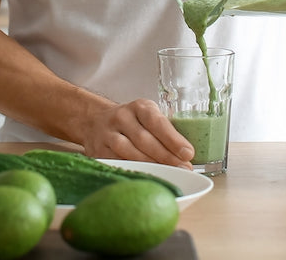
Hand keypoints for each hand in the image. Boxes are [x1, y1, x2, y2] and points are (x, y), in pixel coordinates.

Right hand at [78, 99, 194, 169]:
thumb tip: (188, 155)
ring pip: (128, 152)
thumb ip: (165, 131)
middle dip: (166, 156)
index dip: (172, 139)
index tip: (188, 153)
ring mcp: (108, 134)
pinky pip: (117, 163)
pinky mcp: (98, 151)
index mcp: (139, 107)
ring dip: (150, 166)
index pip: (156, 121)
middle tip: (184, 168)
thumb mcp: (148, 117)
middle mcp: (122, 117)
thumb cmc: (133, 122)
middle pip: (143, 139)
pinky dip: (134, 172)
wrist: (96, 121)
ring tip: (168, 175)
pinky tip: (147, 178)